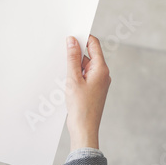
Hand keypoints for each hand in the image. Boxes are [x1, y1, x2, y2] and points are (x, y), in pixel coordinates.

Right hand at [65, 35, 110, 150]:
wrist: (84, 129)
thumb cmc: (81, 107)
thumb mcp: (73, 79)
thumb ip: (72, 58)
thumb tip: (72, 41)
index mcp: (101, 69)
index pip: (94, 45)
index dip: (83, 38)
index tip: (71, 35)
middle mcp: (103, 74)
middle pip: (89, 56)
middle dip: (76, 54)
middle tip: (62, 54)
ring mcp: (99, 83)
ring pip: (85, 67)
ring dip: (74, 67)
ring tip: (65, 74)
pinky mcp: (93, 90)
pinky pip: (84, 76)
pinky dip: (76, 76)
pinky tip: (67, 81)